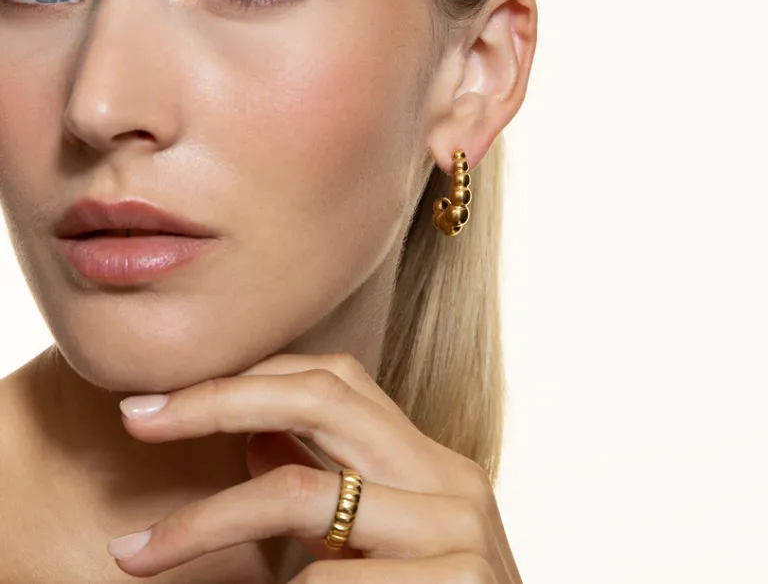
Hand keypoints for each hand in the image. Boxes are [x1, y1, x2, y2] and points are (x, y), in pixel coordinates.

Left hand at [107, 352, 524, 581]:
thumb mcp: (370, 543)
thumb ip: (324, 485)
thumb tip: (252, 436)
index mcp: (426, 460)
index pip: (336, 378)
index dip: (249, 377)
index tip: (164, 401)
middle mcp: (449, 478)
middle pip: (323, 398)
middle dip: (220, 400)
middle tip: (138, 419)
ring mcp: (457, 531)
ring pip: (304, 493)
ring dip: (207, 519)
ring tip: (134, 552)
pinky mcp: (459, 583)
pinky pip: (329, 580)